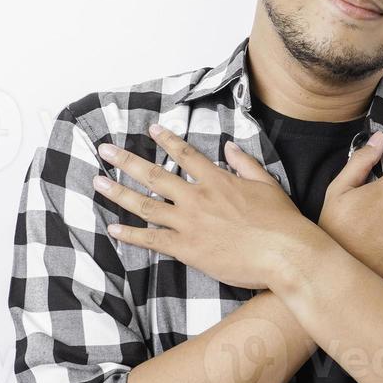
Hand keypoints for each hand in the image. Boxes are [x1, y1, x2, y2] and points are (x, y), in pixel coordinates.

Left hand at [92, 123, 314, 291]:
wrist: (285, 253)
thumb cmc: (281, 221)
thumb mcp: (267, 184)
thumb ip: (245, 163)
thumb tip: (229, 146)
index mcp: (217, 180)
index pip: (185, 154)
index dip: (166, 139)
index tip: (150, 129)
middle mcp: (198, 197)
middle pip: (155, 175)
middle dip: (126, 161)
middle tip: (104, 150)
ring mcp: (190, 223)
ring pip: (146, 204)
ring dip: (119, 192)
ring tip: (97, 182)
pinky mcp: (188, 248)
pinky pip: (152, 240)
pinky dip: (131, 234)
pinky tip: (113, 229)